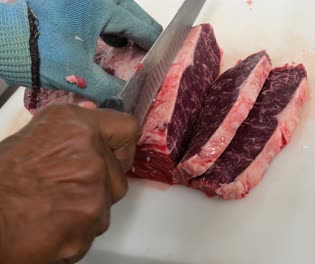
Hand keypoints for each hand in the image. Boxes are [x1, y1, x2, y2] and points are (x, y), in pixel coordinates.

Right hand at [0, 103, 139, 262]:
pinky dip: (80, 229)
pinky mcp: (93, 220)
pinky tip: (53, 224)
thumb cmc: (2, 178)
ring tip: (54, 207)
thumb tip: (92, 112)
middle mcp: (92, 153)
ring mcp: (96, 189)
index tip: (112, 156)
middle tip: (68, 188)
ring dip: (88, 207)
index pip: (127, 128)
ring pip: (107, 202)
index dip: (120, 146)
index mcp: (77, 126)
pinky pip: (97, 225)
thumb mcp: (33, 136)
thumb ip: (72, 129)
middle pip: (119, 174)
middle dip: (100, 184)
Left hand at [28, 0, 161, 102]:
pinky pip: (96, 7)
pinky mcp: (65, 0)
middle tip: (145, 49)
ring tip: (123, 44)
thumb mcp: (79, 74)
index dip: (152, 43)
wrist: (0, 37)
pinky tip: (100, 35)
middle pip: (130, 10)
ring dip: (122, 24)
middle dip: (140, 31)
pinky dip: (104, 20)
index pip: (139, 26)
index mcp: (101, 7)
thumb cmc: (36, 49)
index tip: (160, 55)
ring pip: (113, 6)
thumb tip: (124, 98)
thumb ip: (109, 86)